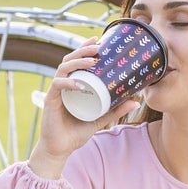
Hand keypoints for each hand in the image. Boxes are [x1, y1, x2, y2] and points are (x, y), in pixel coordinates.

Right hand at [29, 36, 142, 173]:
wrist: (60, 149)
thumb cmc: (76, 133)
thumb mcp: (100, 119)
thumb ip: (115, 109)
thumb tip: (136, 101)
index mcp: (73, 85)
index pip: (77, 61)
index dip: (85, 48)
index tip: (99, 39)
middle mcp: (63, 85)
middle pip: (70, 59)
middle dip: (83, 49)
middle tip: (98, 46)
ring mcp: (56, 91)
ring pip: (63, 68)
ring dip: (77, 61)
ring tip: (92, 60)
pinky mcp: (50, 101)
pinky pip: (58, 86)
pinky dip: (68, 83)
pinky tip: (79, 84)